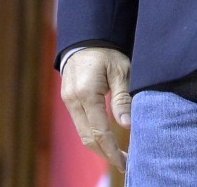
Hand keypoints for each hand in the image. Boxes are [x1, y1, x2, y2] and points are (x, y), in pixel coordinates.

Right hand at [60, 46, 131, 171]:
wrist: (87, 35)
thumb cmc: (107, 50)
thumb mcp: (121, 70)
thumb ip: (122, 98)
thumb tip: (128, 124)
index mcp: (86, 93)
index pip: (99, 131)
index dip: (111, 150)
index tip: (124, 162)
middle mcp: (73, 100)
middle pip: (88, 137)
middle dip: (105, 153)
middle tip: (124, 162)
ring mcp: (68, 100)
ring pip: (82, 133)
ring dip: (98, 147)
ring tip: (117, 155)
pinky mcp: (68, 99)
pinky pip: (80, 124)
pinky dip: (92, 135)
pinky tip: (105, 139)